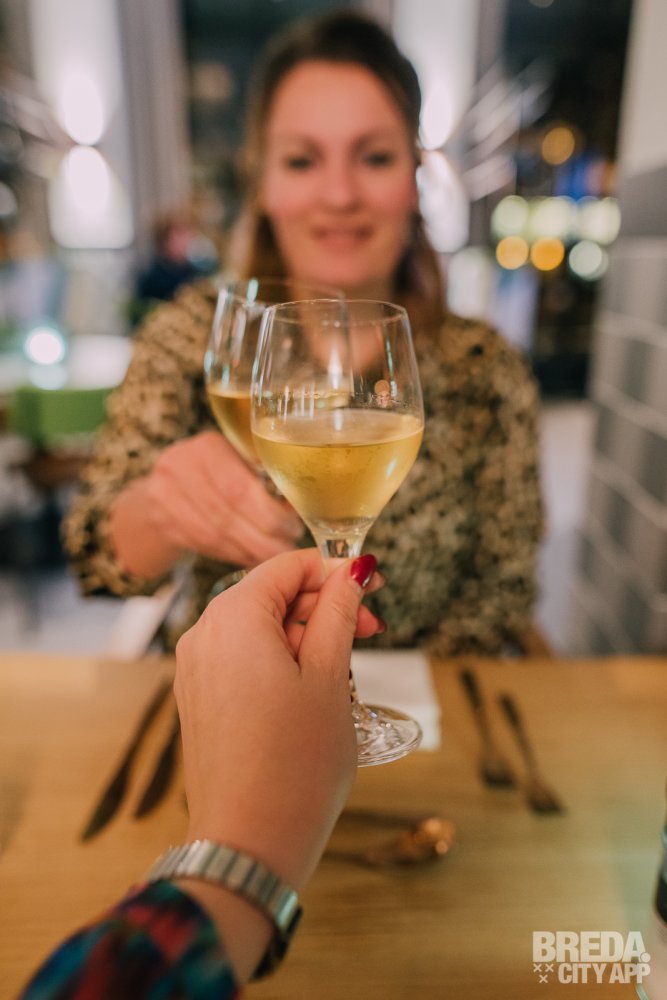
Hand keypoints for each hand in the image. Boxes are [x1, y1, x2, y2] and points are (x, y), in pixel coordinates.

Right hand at [145, 431, 302, 564]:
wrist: (158, 492)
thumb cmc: (211, 475)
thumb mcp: (233, 460)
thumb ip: (261, 475)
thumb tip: (304, 502)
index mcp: (207, 446)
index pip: (240, 488)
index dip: (269, 514)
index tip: (292, 527)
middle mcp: (180, 466)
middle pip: (228, 513)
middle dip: (263, 536)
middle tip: (286, 549)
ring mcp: (164, 495)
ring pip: (215, 534)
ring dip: (249, 549)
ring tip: (272, 556)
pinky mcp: (160, 522)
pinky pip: (203, 544)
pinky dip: (231, 554)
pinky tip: (249, 557)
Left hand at [174, 548, 382, 888]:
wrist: (248, 844)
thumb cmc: (295, 762)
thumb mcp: (330, 677)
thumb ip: (339, 613)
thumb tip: (352, 571)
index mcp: (233, 617)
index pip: (287, 566)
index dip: (334, 570)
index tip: (373, 587)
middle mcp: (203, 634)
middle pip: (271, 595)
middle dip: (323, 607)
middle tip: (372, 633)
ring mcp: (194, 670)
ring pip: (259, 629)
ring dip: (306, 637)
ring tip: (345, 671)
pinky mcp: (198, 700)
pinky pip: (242, 659)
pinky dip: (280, 661)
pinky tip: (312, 691)